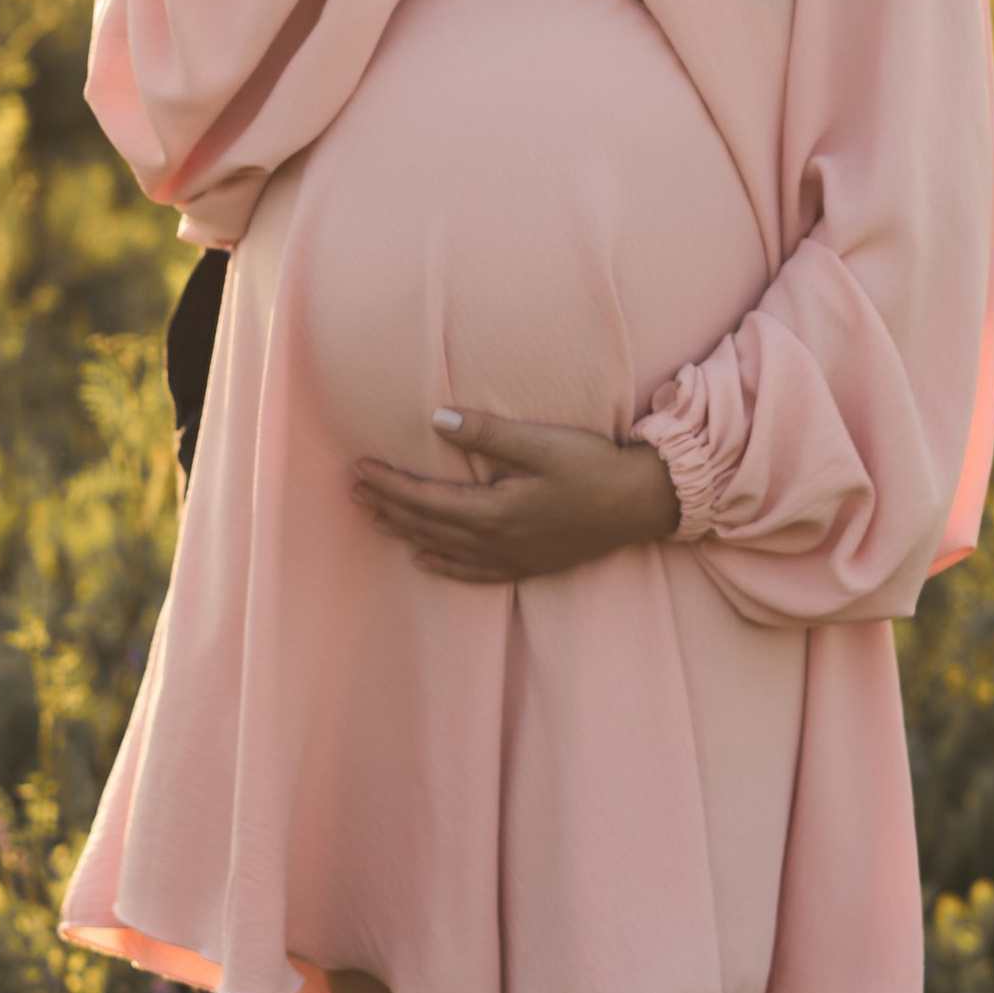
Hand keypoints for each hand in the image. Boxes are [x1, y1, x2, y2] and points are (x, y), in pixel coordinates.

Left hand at [351, 410, 680, 581]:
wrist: (640, 505)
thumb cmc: (593, 467)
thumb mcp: (541, 443)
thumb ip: (488, 433)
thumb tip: (437, 419)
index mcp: (492, 511)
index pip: (424, 499)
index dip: (388, 484)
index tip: (359, 468)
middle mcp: (495, 542)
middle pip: (426, 526)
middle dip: (388, 507)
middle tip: (353, 491)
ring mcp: (511, 559)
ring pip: (443, 550)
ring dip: (406, 533)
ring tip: (376, 519)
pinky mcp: (528, 566)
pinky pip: (473, 573)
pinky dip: (444, 566)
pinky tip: (424, 560)